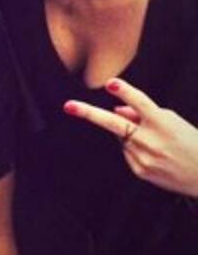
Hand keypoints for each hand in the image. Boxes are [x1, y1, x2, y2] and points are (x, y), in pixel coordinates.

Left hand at [64, 78, 197, 197]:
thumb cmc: (191, 143)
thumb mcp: (174, 122)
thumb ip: (143, 114)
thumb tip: (116, 110)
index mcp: (163, 123)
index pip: (141, 104)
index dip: (125, 93)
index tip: (111, 84)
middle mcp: (150, 140)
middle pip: (114, 124)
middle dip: (89, 114)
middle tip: (68, 105)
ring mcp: (142, 157)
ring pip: (122, 138)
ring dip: (132, 135)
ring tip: (158, 144)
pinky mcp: (138, 170)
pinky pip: (127, 153)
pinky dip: (136, 149)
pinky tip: (156, 155)